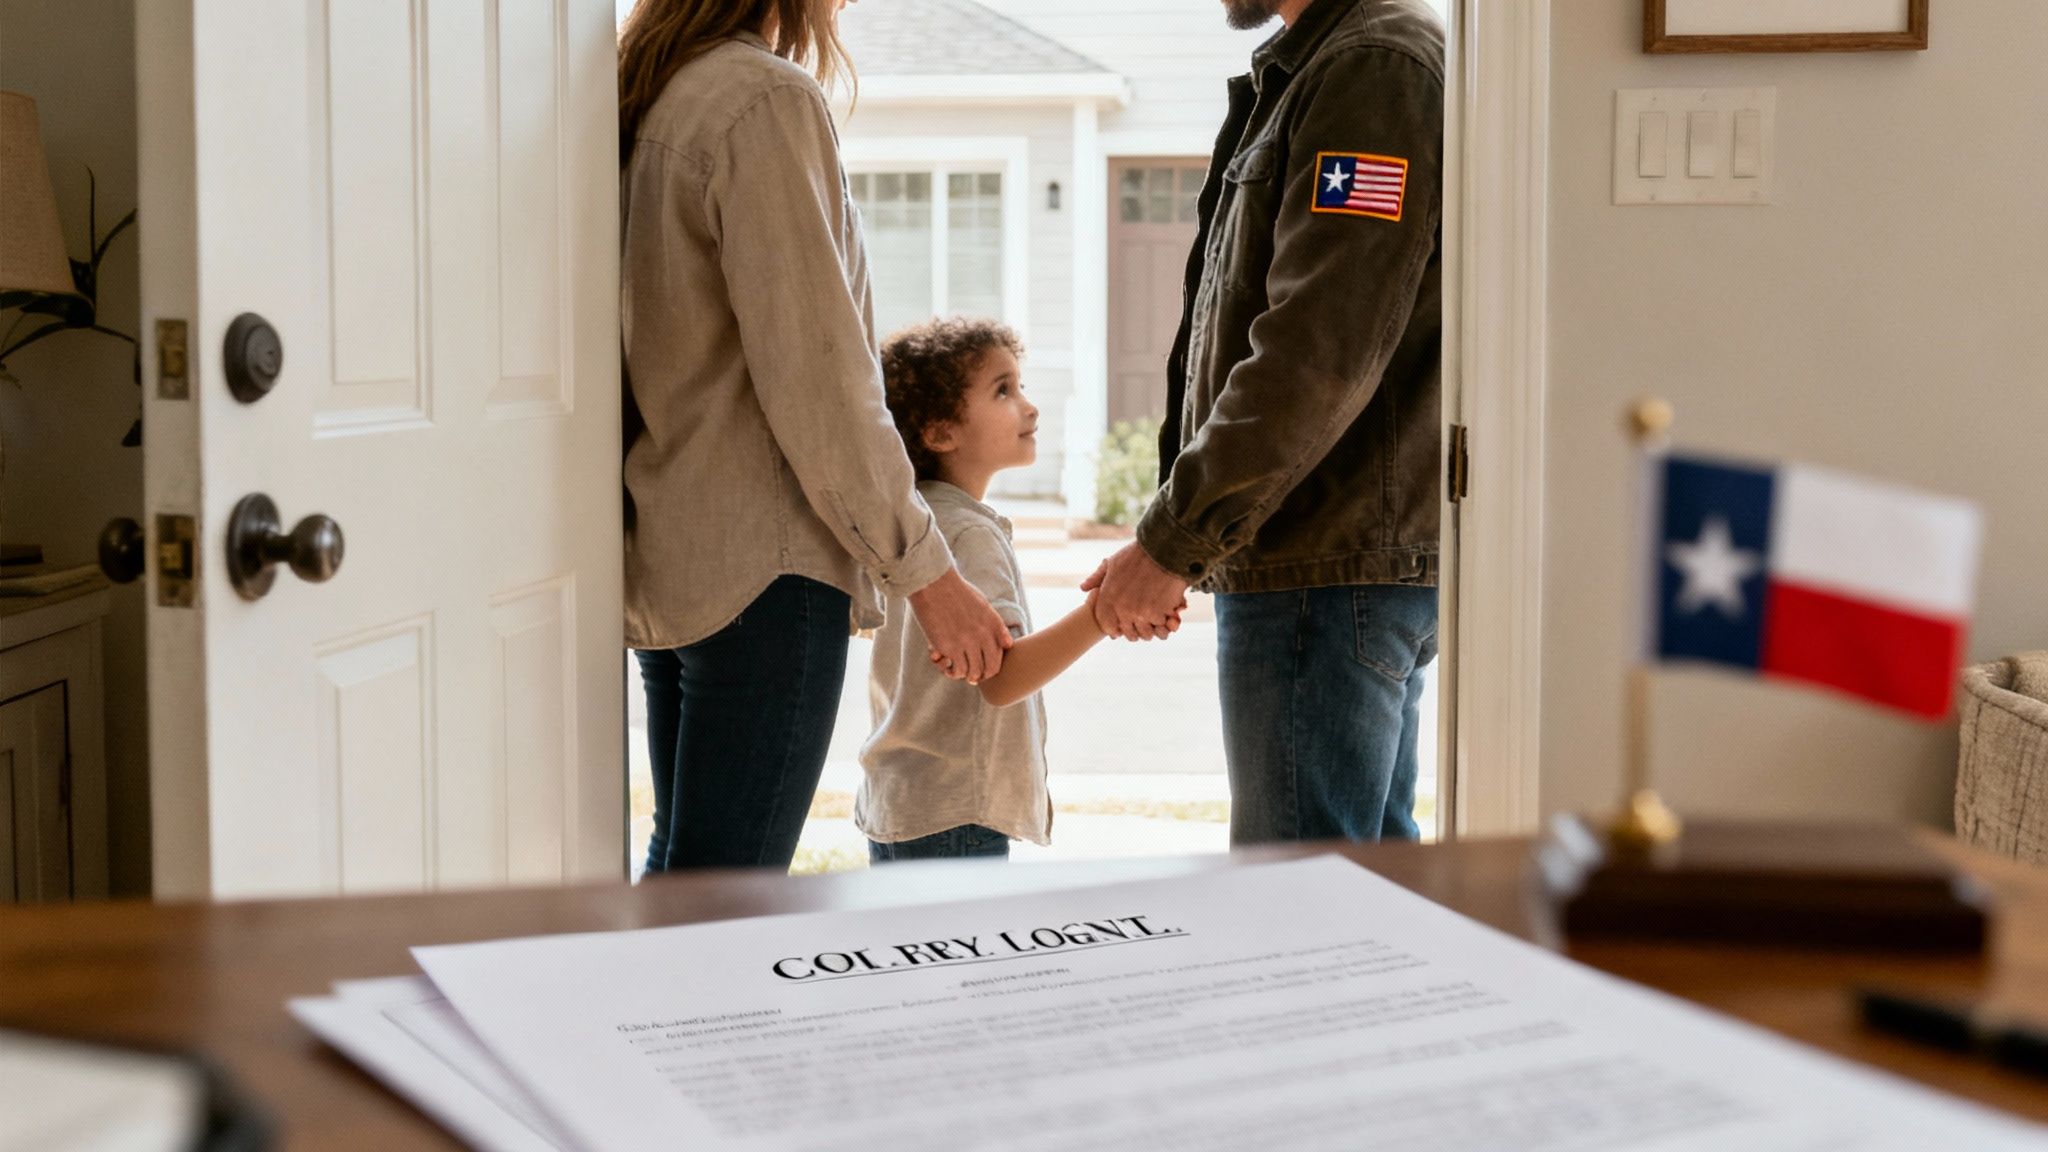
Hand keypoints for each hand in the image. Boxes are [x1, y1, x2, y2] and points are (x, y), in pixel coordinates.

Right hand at [908, 567, 1012, 682]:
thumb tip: (1008, 644)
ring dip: (966, 675)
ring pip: (973, 672)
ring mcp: (967, 642)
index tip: (984, 669)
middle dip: (981, 676)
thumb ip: (997, 626)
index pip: (1000, 656)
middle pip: (990, 668)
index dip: (993, 667)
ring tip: (957, 671)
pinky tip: (946, 666)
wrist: (934, 584)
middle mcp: (983, 635)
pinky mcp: (949, 647)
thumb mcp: (983, 605)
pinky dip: (952, 672)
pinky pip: (956, 670)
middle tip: (973, 677)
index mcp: (993, 623)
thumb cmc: (956, 591)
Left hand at [1079, 543, 1190, 640]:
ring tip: (1156, 620)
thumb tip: (1083, 588)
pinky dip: (1165, 621)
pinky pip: (1161, 626)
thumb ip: (1097, 577)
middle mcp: (1123, 608)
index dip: (1114, 628)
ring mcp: (1141, 612)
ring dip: (1152, 628)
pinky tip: (1167, 613)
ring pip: (1146, 633)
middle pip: (1128, 633)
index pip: (1107, 625)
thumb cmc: (1137, 554)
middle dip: (1135, 630)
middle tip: (1143, 622)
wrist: (1163, 549)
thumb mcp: (1112, 562)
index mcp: (1109, 597)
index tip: (1122, 625)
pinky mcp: (1159, 612)